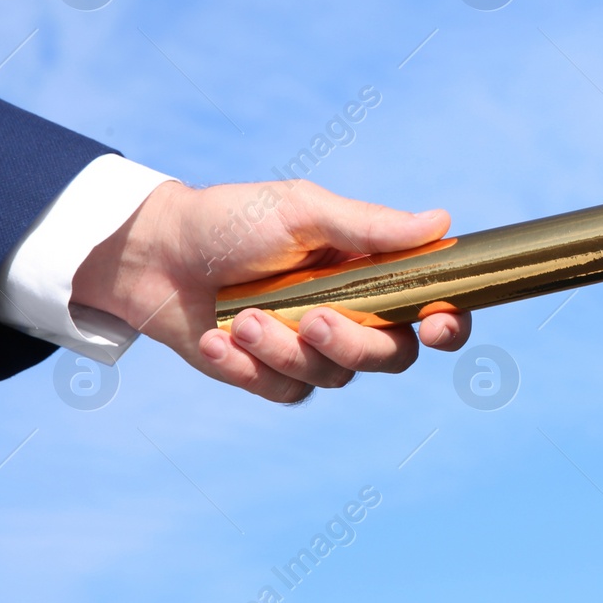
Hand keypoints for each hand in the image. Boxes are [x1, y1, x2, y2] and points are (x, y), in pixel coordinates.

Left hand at [73, 179, 471, 402]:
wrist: (154, 255)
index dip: (448, 321)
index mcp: (373, 270)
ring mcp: (313, 348)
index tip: (437, 324)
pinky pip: (287, 392)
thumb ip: (369, 226)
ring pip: (335, 377)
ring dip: (283, 350)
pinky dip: (248, 367)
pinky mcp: (272, 375)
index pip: (432, 304)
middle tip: (311, 319)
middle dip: (354, 343)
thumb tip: (442, 222)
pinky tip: (216, 336)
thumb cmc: (233, 220)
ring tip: (238, 316)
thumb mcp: (302, 211)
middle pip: (392, 355)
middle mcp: (354, 312)